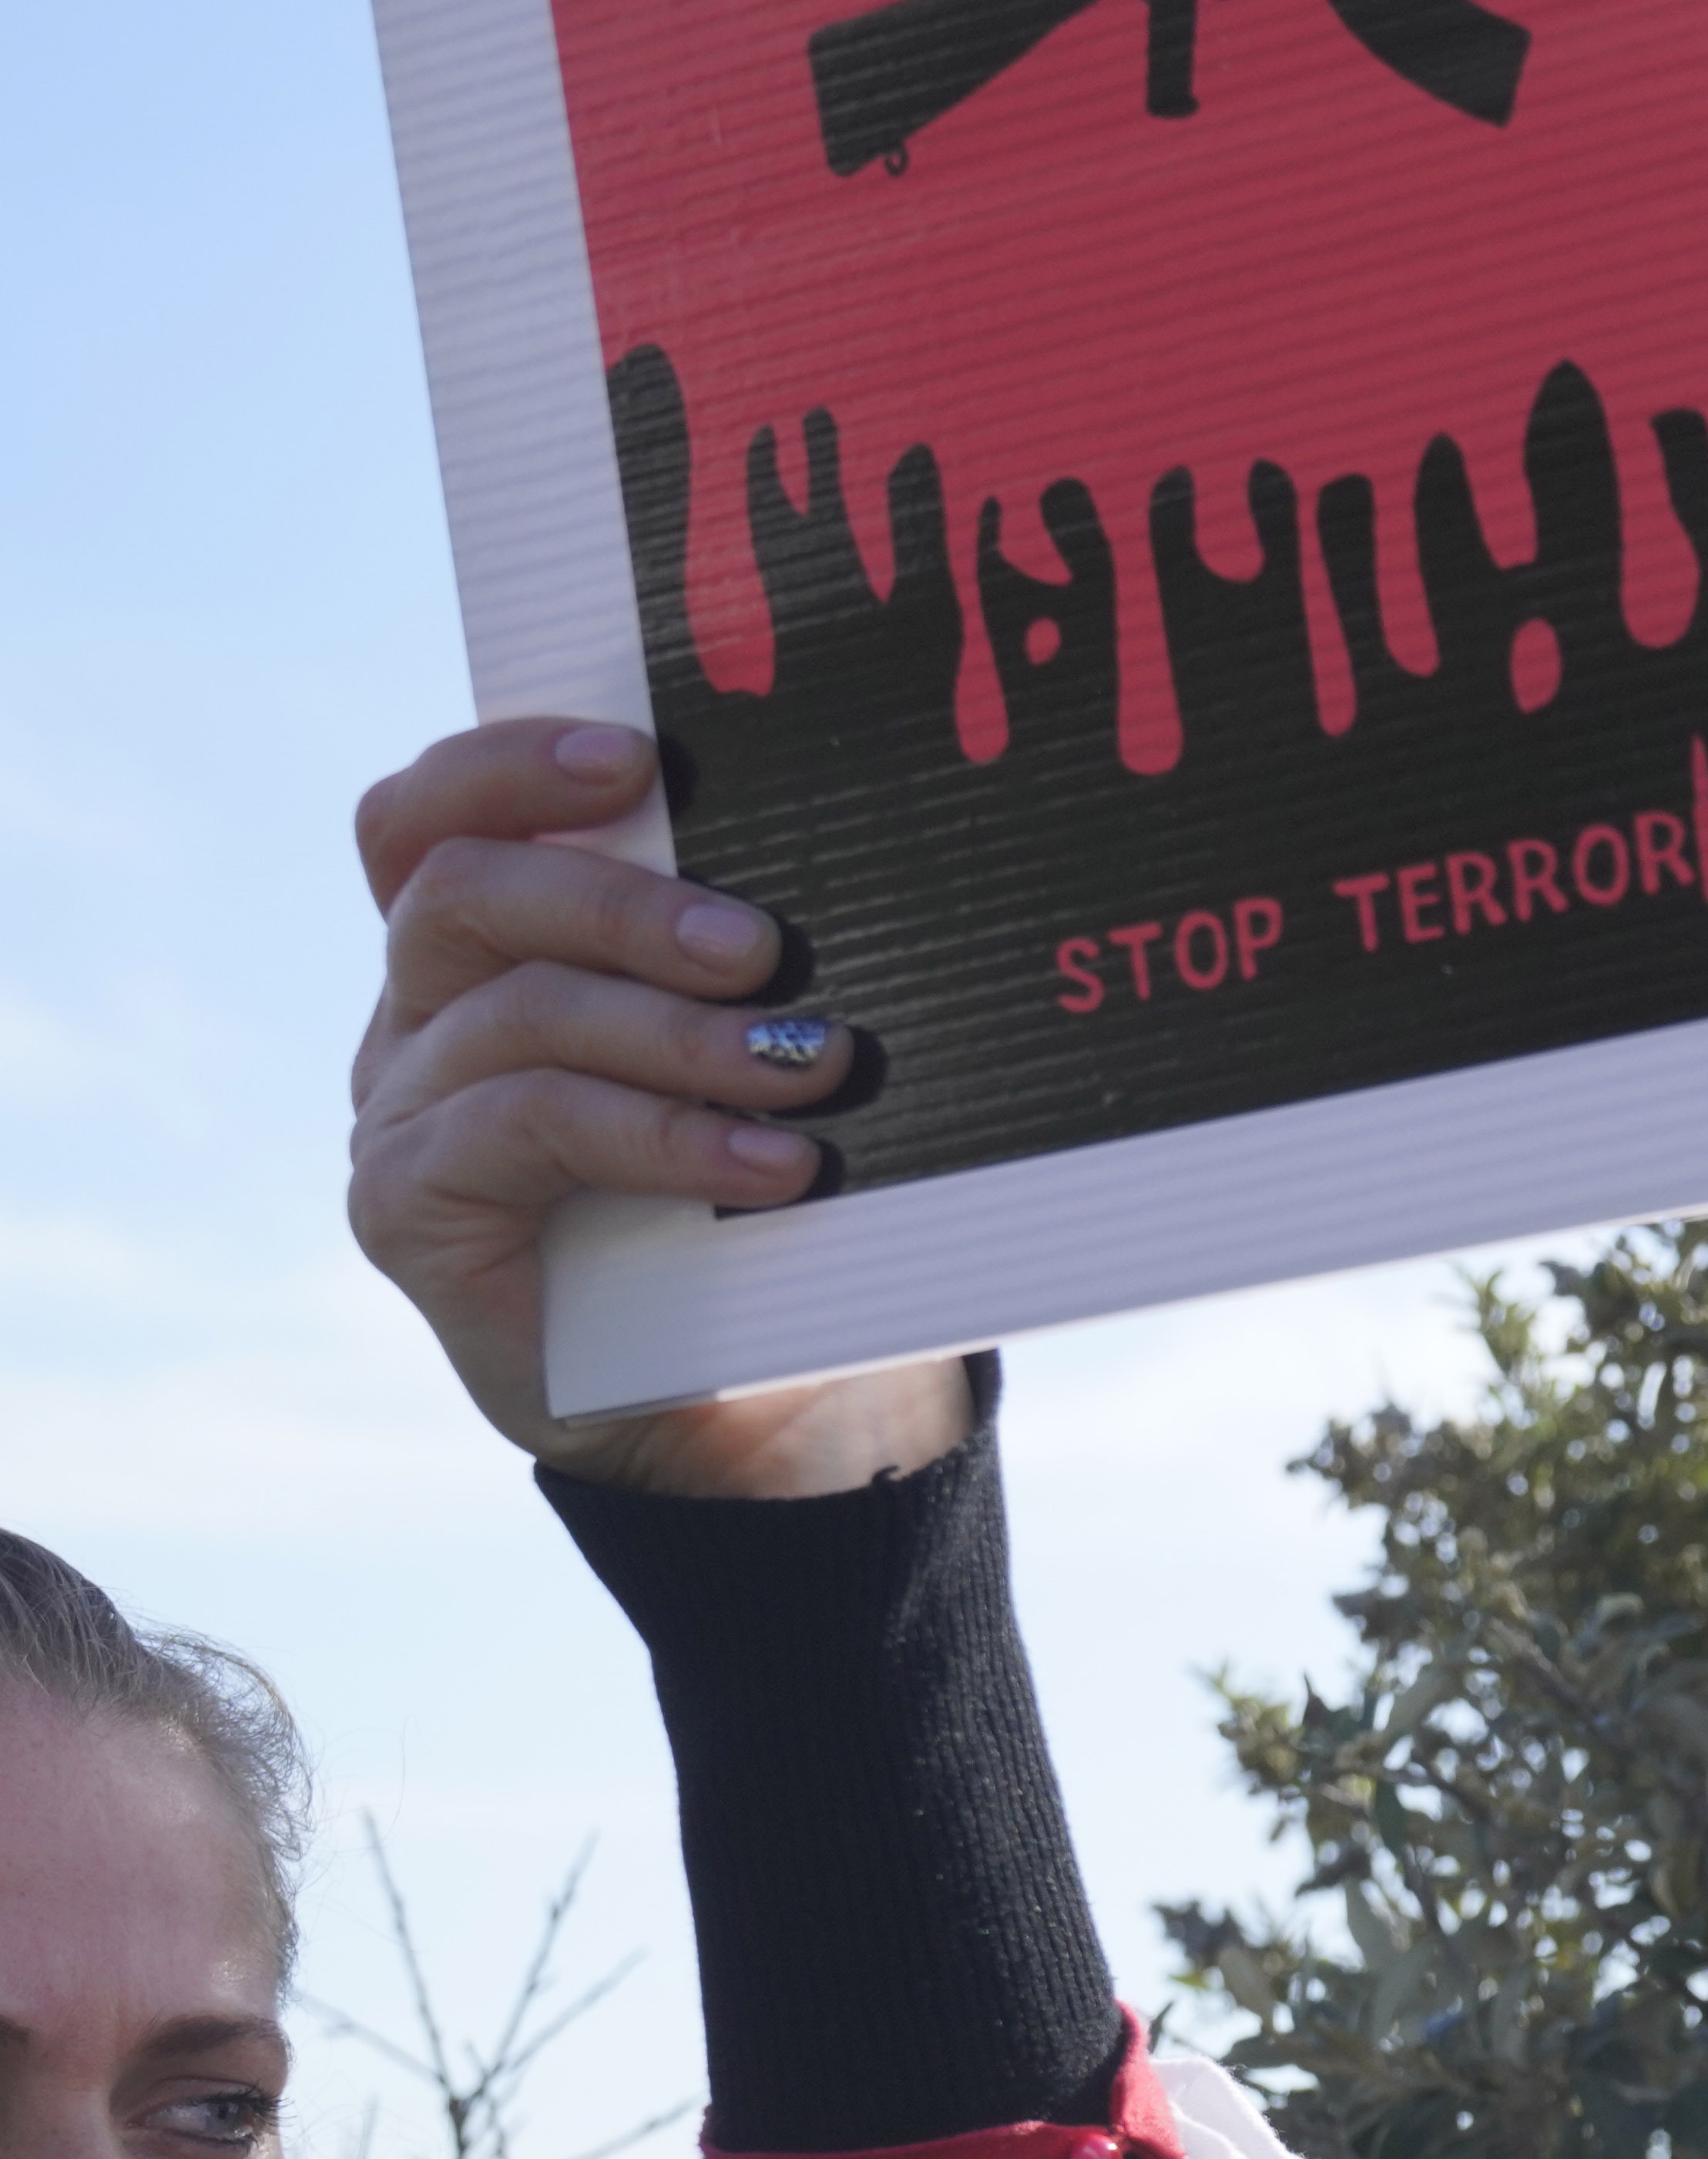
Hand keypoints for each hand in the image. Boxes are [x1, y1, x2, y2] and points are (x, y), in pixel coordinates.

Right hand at [347, 718, 970, 1497]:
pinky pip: (526, 1127)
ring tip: (810, 1068)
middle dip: (623, 903)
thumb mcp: (758, 1065)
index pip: (432, 820)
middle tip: (761, 946)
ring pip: (514, 1012)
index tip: (634, 756)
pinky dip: (661, 1136)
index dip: (506, 768)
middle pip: (465, 894)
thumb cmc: (770, 1209)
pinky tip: (771, 1169)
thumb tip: (851, 874)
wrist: (759, 1402)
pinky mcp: (411, 1208)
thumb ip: (742, 972)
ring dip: (676, 1033)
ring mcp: (406, 1113)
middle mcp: (421, 1021)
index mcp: (483, 958)